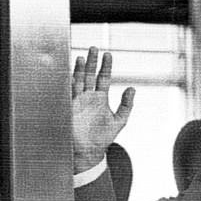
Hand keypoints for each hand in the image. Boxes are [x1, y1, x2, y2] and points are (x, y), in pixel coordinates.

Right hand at [71, 47, 134, 172]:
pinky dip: (68, 83)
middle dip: (92, 61)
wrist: (86, 152)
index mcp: (100, 99)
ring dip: (79, 69)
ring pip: (78, 80)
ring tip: (82, 57)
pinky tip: (69, 73)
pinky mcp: (69, 108)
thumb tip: (132, 88)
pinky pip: (68, 92)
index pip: (103, 78)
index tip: (108, 54)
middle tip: (94, 47)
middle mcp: (88, 97)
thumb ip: (126, 105)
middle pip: (89, 75)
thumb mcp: (119, 121)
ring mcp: (77, 101)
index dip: (105, 66)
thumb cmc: (102, 138)